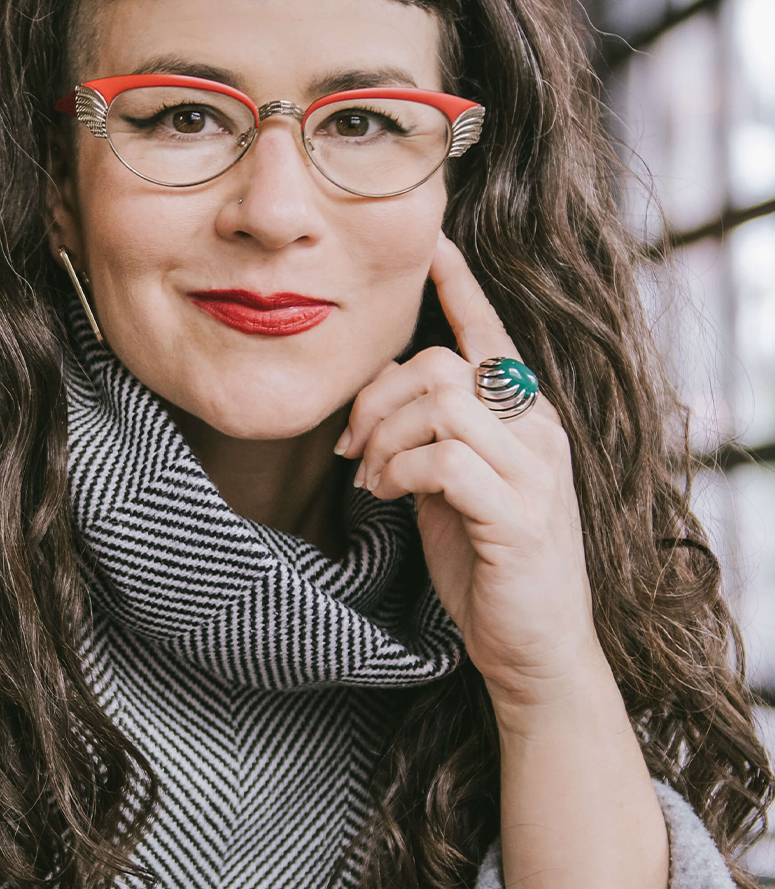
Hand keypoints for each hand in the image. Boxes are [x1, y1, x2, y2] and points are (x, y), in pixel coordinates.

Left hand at [334, 232, 601, 712]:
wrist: (533, 648)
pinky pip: (443, 461)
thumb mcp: (455, 482)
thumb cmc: (486, 558)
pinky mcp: (517, 517)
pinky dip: (398, 473)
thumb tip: (381, 390)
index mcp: (524, 417)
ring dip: (384, 438)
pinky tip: (387, 498)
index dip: (461, 286)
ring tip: (370, 478)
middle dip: (376, 397)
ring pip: (441, 405)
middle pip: (441, 365)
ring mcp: (534, 473)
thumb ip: (435, 431)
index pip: (491, 335)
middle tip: (350, 446)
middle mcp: (538, 431)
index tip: (433, 240)